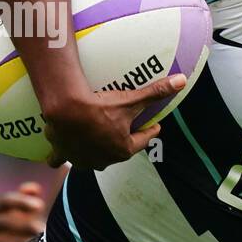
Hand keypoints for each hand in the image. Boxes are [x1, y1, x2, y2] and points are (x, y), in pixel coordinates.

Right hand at [42, 74, 185, 169]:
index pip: (144, 140)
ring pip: (92, 160)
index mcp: (124, 149)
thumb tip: (182, 81)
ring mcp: (83, 160)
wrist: (66, 109)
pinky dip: (62, 156)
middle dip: (122, 143)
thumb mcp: (132, 100)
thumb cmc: (100, 107)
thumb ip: (156, 92)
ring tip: (96, 142)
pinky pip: (59, 160)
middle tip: (124, 130)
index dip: (150, 132)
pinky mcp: (63, 154)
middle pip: (118, 151)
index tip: (155, 127)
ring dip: (95, 153)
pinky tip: (63, 152)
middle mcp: (104, 160)